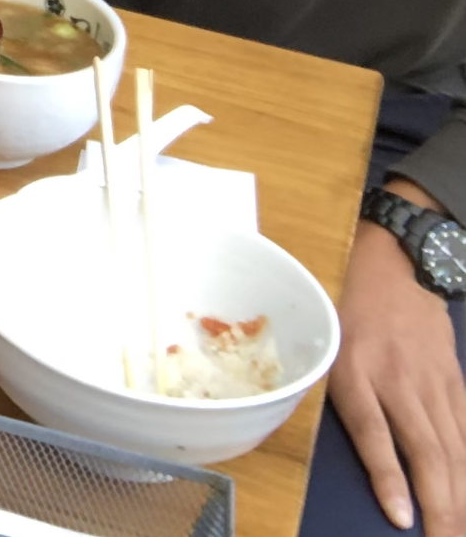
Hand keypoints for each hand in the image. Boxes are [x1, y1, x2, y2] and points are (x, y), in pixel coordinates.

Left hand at [331, 188, 465, 535]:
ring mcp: (433, 383)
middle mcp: (398, 381)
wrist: (394, 267)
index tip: (402, 520)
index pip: (375, 435)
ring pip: (454, 449)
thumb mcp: (326, 348)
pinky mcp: (456, 381)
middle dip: (439, 507)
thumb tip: (331, 447)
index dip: (390, 479)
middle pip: (425, 452)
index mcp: (355, 372)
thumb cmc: (347, 315)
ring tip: (459, 532)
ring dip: (460, 498)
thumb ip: (335, 394)